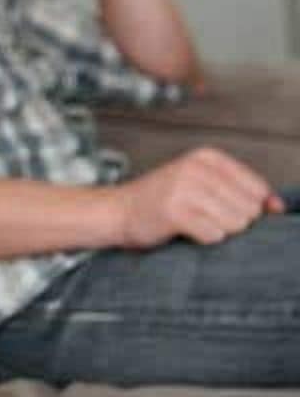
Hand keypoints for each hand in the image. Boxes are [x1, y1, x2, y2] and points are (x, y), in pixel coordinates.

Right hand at [109, 146, 284, 248]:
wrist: (118, 211)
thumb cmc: (166, 201)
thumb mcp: (204, 185)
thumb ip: (244, 193)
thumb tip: (279, 207)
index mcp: (207, 157)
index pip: (258, 189)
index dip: (247, 208)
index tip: (221, 208)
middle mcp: (195, 168)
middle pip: (249, 210)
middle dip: (231, 220)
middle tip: (201, 216)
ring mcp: (183, 188)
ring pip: (235, 224)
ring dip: (217, 230)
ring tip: (193, 222)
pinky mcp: (173, 211)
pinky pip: (214, 235)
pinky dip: (202, 239)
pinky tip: (183, 230)